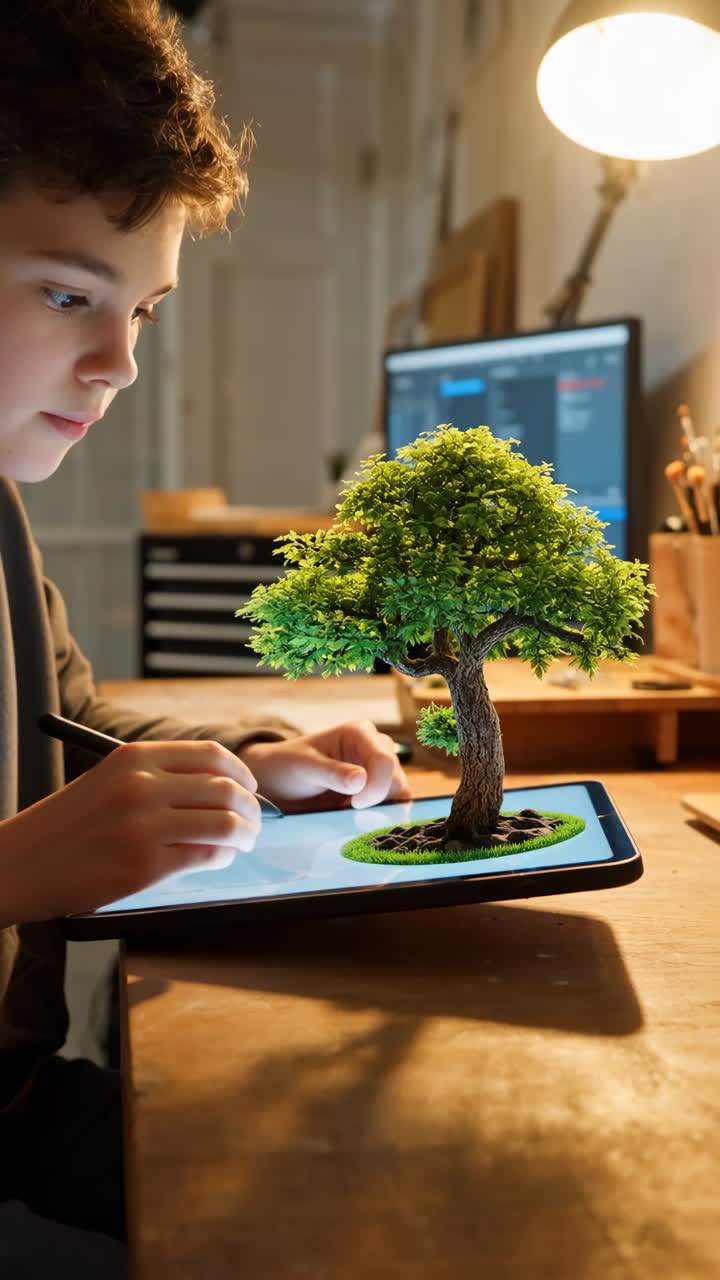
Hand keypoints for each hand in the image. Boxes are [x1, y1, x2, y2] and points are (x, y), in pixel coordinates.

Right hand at [0, 739, 260, 924]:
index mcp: (134, 758)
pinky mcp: (144, 866)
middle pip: (225, 788)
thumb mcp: (109, 780)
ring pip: (223, 823)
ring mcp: (144, 827)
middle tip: (256, 820)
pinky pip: (205, 856)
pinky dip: (223, 857)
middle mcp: (141, 787)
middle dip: (251, 807)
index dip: (241, 773)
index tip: (250, 788)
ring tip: (245, 840)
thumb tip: (223, 787)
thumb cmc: (69, 824)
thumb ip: (159, 778)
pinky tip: (220, 857)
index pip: (211, 756)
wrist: (21, 863)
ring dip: (245, 833)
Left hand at [237, 720, 412, 812]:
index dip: (375, 786)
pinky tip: (355, 815)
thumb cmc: (289, 766)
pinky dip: (380, 813)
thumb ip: (333, 773)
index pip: (383, 760)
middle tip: (347, 808)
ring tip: (347, 810)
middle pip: (395, 777)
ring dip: (378, 807)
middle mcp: (374, 747)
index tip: (354, 804)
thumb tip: (361, 780)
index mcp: (359, 733)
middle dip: (376, 798)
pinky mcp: (377, 788)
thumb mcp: (305, 767)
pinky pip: (393, 803)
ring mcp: (378, 769)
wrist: (279, 782)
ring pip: (398, 792)